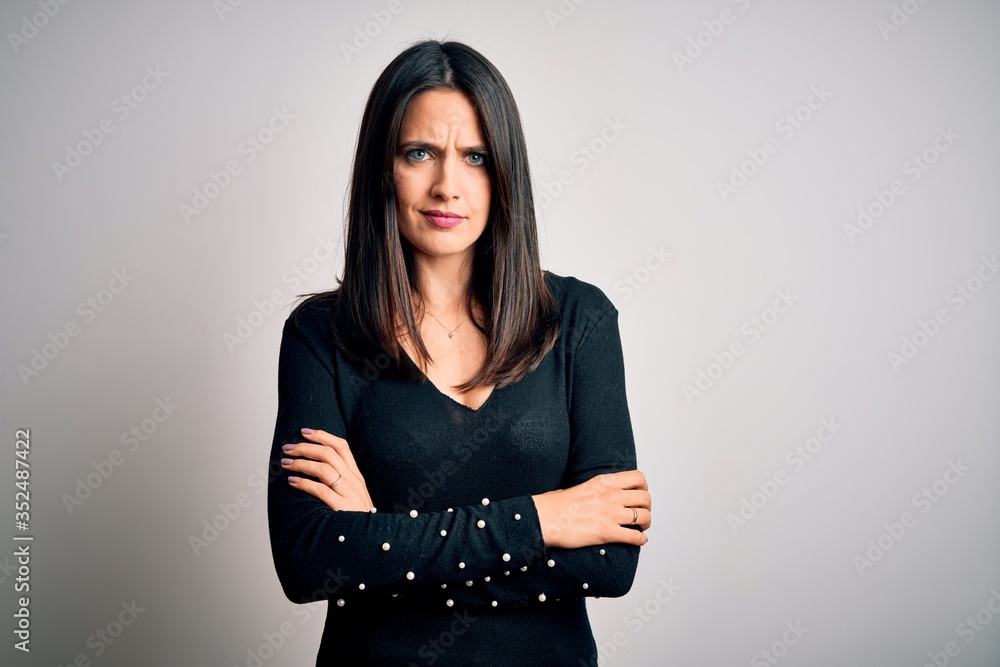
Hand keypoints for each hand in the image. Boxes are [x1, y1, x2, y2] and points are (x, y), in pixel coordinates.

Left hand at [281, 428, 374, 511]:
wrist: (371, 540)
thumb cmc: (358, 519)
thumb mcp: (355, 496)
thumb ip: (342, 482)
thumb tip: (318, 468)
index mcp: (356, 476)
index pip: (342, 446)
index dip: (323, 436)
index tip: (304, 432)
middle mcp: (354, 481)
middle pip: (329, 454)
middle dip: (305, 448)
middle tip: (288, 448)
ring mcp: (349, 494)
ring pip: (323, 468)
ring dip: (301, 463)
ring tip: (286, 464)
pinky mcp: (341, 508)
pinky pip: (320, 490)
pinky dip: (304, 483)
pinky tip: (292, 482)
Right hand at [531, 470, 650, 548]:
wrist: (545, 518)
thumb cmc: (558, 504)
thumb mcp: (583, 486)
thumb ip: (599, 488)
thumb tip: (605, 494)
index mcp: (605, 481)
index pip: (638, 478)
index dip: (644, 487)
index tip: (639, 494)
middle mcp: (612, 495)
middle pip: (645, 498)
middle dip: (647, 507)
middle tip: (642, 513)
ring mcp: (611, 513)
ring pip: (644, 517)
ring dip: (646, 523)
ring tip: (641, 527)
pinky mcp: (608, 532)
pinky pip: (635, 537)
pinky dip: (640, 540)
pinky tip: (638, 540)